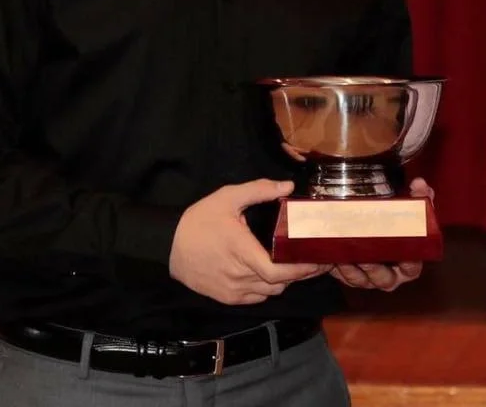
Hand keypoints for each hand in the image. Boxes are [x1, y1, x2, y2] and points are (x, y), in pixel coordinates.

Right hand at [169, 179, 330, 304]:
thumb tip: (288, 186)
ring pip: (269, 293)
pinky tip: (275, 275)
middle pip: (278, 284)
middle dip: (300, 274)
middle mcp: (239, 276)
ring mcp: (232, 290)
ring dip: (285, 282)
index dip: (301, 270)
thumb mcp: (228, 197)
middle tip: (316, 260)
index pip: (278, 272)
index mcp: (242, 252)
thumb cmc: (199, 220)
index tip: (318, 260)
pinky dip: (268, 289)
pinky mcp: (225, 297)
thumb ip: (259, 190)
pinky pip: (255, 298)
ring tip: (298, 266)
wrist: (167, 245)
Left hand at [330, 177, 433, 290]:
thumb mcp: (409, 206)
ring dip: (355, 272)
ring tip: (347, 257)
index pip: (412, 268)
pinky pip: (347, 276)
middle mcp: (391, 275)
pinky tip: (337, 258)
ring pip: (363, 280)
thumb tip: (420, 184)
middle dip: (375, 271)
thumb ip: (420, 195)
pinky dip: (342, 269)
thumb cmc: (396, 220)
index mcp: (408, 262)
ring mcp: (371, 277)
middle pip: (385, 280)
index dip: (409, 264)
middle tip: (367, 258)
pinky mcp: (353, 276)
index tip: (403, 255)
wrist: (371, 221)